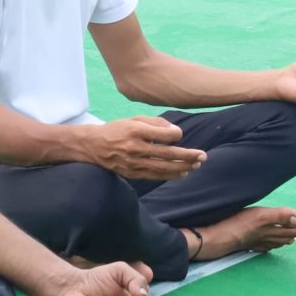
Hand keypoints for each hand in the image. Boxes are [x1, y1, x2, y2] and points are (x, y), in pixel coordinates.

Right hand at [87, 115, 206, 180]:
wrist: (93, 145)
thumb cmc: (117, 129)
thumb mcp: (134, 119)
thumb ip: (155, 123)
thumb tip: (176, 132)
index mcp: (136, 131)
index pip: (164, 135)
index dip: (176, 135)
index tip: (179, 134)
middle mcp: (135, 147)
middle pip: (167, 154)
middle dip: (188, 156)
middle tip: (203, 156)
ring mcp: (133, 162)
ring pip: (163, 167)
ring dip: (182, 167)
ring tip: (196, 165)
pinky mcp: (132, 173)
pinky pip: (155, 175)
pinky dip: (170, 175)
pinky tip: (182, 173)